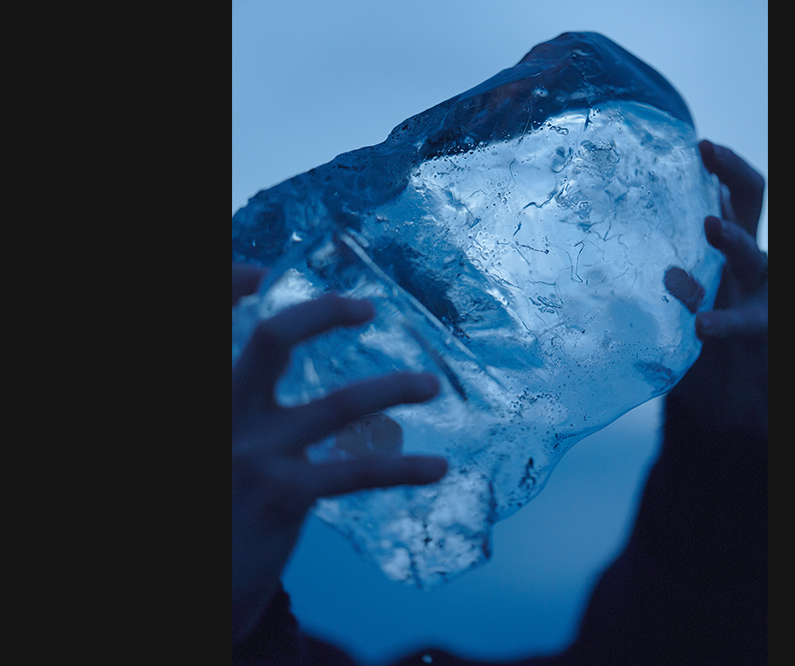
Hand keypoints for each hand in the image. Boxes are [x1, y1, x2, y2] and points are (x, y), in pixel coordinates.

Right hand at [232, 264, 446, 642]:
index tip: (258, 272)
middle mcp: (226, 416)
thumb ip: (247, 412)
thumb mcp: (223, 449)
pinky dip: (404, 467)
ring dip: (392, 388)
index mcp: (213, 400)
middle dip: (321, 314)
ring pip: (338, 404)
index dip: (228, 286)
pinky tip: (438, 468)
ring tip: (430, 385)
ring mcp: (255, 454)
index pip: (215, 324)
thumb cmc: (222, 509)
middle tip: (367, 308)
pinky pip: (359, 470)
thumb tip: (301, 391)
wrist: (205, 587)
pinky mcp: (285, 495)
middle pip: (272, 340)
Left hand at [665, 141, 767, 442]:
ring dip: (732, 239)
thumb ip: (637, 280)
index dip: (720, 165)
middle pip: (751, 203)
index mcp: (722, 248)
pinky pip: (745, 322)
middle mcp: (745, 263)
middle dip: (733, 174)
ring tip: (711, 227)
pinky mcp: (760, 333)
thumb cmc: (685, 345)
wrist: (725, 407)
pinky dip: (722, 320)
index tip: (696, 141)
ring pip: (754, 257)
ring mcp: (757, 296)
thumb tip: (571, 252)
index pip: (730, 193)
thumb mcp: (662, 305)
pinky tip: (700, 323)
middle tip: (710, 152)